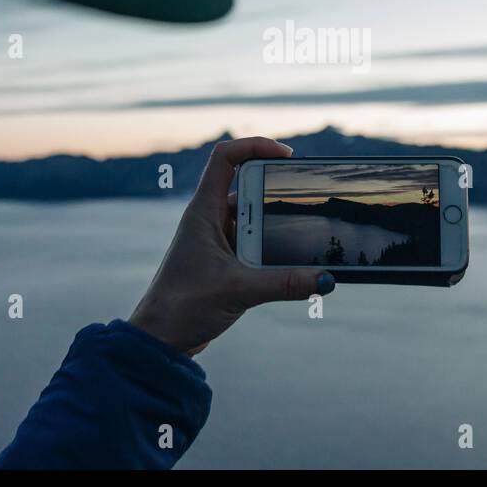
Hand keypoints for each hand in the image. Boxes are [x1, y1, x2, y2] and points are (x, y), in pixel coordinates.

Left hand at [129, 137, 334, 355]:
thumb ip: (285, 283)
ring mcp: (216, 239)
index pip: (225, 158)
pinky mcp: (224, 261)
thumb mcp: (239, 290)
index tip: (286, 155)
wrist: (159, 339)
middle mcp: (208, 219)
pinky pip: (253, 241)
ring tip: (306, 232)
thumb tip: (326, 279)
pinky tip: (293, 262)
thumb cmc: (183, 307)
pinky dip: (272, 246)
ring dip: (276, 222)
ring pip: (252, 216)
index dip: (255, 146)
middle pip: (246, 184)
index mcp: (203, 211)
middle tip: (305, 196)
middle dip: (276, 188)